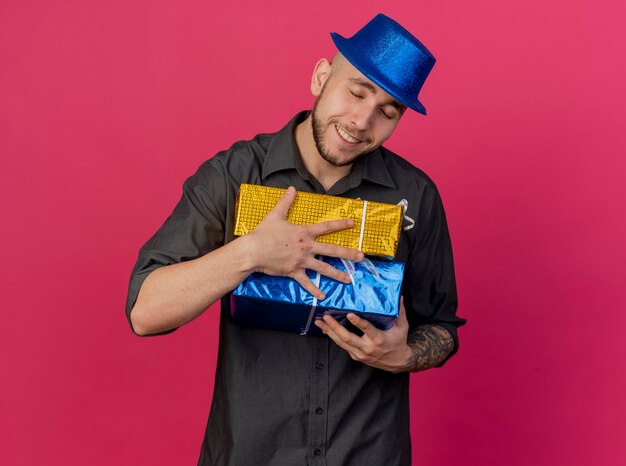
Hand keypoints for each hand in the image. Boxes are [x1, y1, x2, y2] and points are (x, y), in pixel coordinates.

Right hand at [245, 186, 363, 298]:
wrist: (253, 250)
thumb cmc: (263, 233)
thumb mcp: (275, 215)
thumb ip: (286, 202)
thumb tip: (291, 189)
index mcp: (303, 232)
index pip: (326, 227)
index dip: (340, 224)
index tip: (352, 224)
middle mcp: (306, 247)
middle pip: (332, 250)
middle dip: (348, 253)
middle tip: (361, 257)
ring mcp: (301, 261)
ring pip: (323, 269)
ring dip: (337, 274)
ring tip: (349, 279)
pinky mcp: (294, 272)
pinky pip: (306, 283)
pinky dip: (314, 290)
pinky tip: (323, 296)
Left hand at [314, 297, 411, 372]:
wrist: (397, 362)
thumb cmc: (399, 341)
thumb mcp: (402, 326)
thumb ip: (400, 311)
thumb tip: (398, 296)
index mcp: (378, 339)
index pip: (366, 329)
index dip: (357, 322)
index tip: (349, 314)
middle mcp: (367, 347)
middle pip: (347, 337)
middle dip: (335, 327)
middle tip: (326, 317)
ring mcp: (360, 353)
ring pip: (341, 343)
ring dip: (329, 332)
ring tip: (320, 322)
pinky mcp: (356, 356)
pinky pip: (343, 346)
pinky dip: (333, 337)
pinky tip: (326, 329)